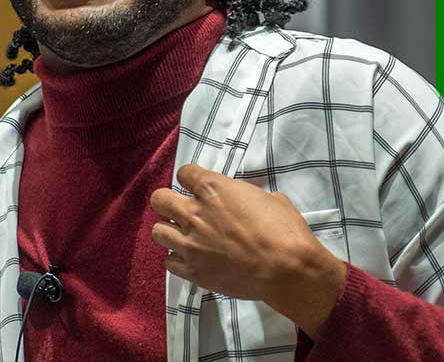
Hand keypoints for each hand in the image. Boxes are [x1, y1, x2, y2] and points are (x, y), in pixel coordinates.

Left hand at [150, 164, 347, 337]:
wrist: (286, 268)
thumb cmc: (283, 230)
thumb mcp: (269, 198)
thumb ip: (246, 195)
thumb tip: (244, 200)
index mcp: (212, 189)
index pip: (184, 173)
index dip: (190, 179)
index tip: (196, 186)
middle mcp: (194, 213)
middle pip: (159, 199)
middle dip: (168, 202)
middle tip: (182, 210)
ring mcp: (190, 244)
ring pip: (158, 231)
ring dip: (170, 231)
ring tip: (185, 236)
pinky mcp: (192, 271)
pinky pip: (169, 262)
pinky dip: (178, 258)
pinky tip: (192, 258)